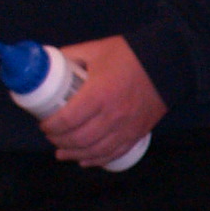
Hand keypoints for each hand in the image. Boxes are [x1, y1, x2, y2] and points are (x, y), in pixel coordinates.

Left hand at [43, 37, 164, 166]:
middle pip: (79, 139)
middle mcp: (111, 116)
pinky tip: (84, 161)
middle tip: (51, 136)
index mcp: (98, 94)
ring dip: (74, 154)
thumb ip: (70, 55)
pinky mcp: (136, 134)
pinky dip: (96, 161)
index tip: (44, 124)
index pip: (67, 119)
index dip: (51, 126)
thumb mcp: (94, 50)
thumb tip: (49, 64)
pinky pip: (114, 154)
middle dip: (59, 141)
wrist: (165, 65)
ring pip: (95, 151)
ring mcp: (125, 128)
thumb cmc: (129, 56)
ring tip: (62, 152)